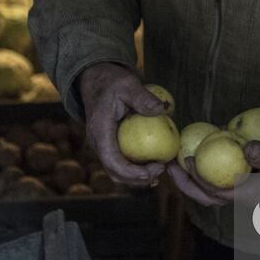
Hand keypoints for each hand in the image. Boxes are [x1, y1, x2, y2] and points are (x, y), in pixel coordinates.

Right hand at [78, 62, 167, 187]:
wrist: (96, 81)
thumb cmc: (112, 82)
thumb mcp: (127, 84)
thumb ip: (142, 97)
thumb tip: (161, 109)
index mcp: (99, 130)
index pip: (112, 160)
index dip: (132, 172)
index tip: (154, 170)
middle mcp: (98, 143)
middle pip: (115, 173)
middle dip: (138, 178)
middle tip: (162, 168)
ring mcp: (103, 146)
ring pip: (118, 172)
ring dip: (138, 176)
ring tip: (161, 167)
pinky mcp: (110, 146)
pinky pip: (122, 163)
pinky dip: (137, 168)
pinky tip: (155, 164)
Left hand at [166, 139, 259, 206]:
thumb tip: (246, 149)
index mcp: (251, 197)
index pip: (218, 194)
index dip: (199, 180)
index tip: (188, 160)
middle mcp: (242, 198)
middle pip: (207, 197)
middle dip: (185, 184)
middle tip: (169, 166)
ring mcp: (240, 191)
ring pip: (208, 190)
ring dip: (190, 178)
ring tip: (174, 162)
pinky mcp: (239, 182)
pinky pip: (216, 178)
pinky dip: (202, 168)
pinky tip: (193, 152)